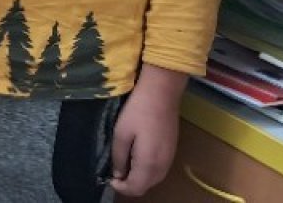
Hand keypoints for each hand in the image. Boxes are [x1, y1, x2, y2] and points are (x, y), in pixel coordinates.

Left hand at [108, 64, 186, 196]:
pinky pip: (159, 169)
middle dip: (130, 184)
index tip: (109, 178)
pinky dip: (147, 171)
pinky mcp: (172, 150)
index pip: (136, 188)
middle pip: (146, 186)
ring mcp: (170, 158)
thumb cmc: (137, 112)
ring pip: (154, 179)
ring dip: (139, 178)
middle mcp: (163, 165)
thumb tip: (118, 174)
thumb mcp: (121, 134)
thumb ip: (119, 157)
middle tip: (115, 172)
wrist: (162, 94)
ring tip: (124, 165)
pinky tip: (137, 158)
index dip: (121, 188)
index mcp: (149, 163)